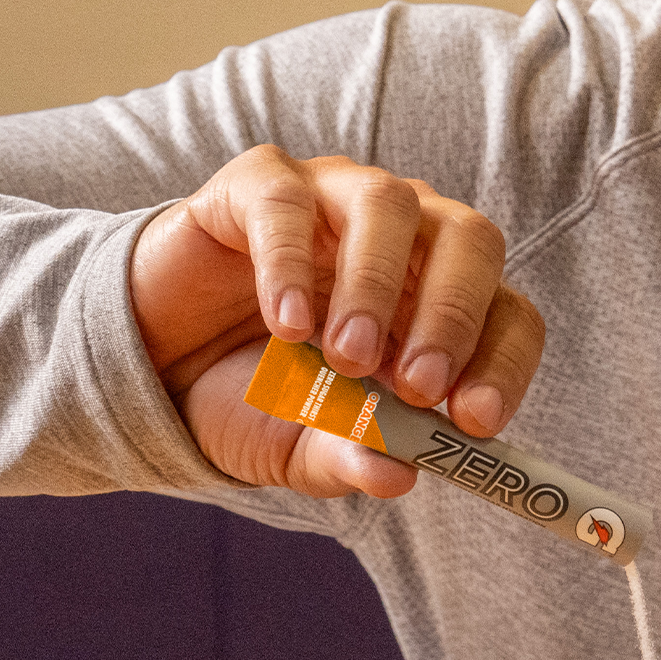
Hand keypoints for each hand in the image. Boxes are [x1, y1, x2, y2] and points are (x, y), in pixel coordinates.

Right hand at [129, 145, 544, 498]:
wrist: (153, 370)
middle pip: (470, 239)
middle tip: (417, 388)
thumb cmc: (253, 399)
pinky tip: (285, 326)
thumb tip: (399, 474)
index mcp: (438, 302)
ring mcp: (333, 199)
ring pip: (388, 204)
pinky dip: (291, 263)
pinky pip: (288, 202)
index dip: (503, 363)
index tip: (472, 421)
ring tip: (343, 360)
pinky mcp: (258, 184)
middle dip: (452, 315)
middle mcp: (403, 238)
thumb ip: (352, 456)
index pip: (507, 315)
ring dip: (376, 287)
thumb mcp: (304, 446)